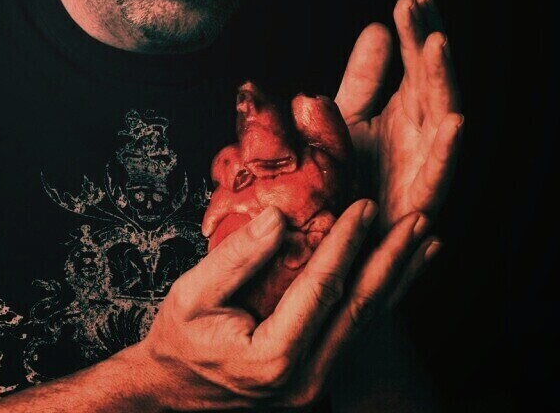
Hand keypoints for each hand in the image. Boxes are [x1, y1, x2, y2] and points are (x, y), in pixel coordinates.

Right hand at [135, 201, 430, 410]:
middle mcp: (305, 379)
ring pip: (367, 325)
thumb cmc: (179, 340)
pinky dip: (381, 300)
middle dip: (392, 261)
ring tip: (425, 243)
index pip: (322, 289)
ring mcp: (317, 385)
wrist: (174, 393)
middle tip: (417, 221)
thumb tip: (278, 217)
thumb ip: (236, 258)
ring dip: (398, 280)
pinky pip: (356, 334)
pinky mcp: (319, 379)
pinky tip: (398, 276)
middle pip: (360, 311)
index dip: (346, 244)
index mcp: (274, 357)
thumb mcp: (192, 293)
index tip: (365, 207)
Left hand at [335, 0, 463, 232]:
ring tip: (437, 44)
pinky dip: (447, 150)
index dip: (418, 32)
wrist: (327, 240)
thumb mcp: (345, 117)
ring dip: (442, 83)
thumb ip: (364, 78)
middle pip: (432, 82)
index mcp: (406, 115)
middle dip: (428, 44)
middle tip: (418, 5)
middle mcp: (421, 138)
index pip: (417, 65)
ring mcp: (423, 168)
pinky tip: (454, 119)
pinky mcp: (418, 204)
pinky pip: (437, 176)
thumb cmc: (342, 181)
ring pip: (441, 120)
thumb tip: (379, 28)